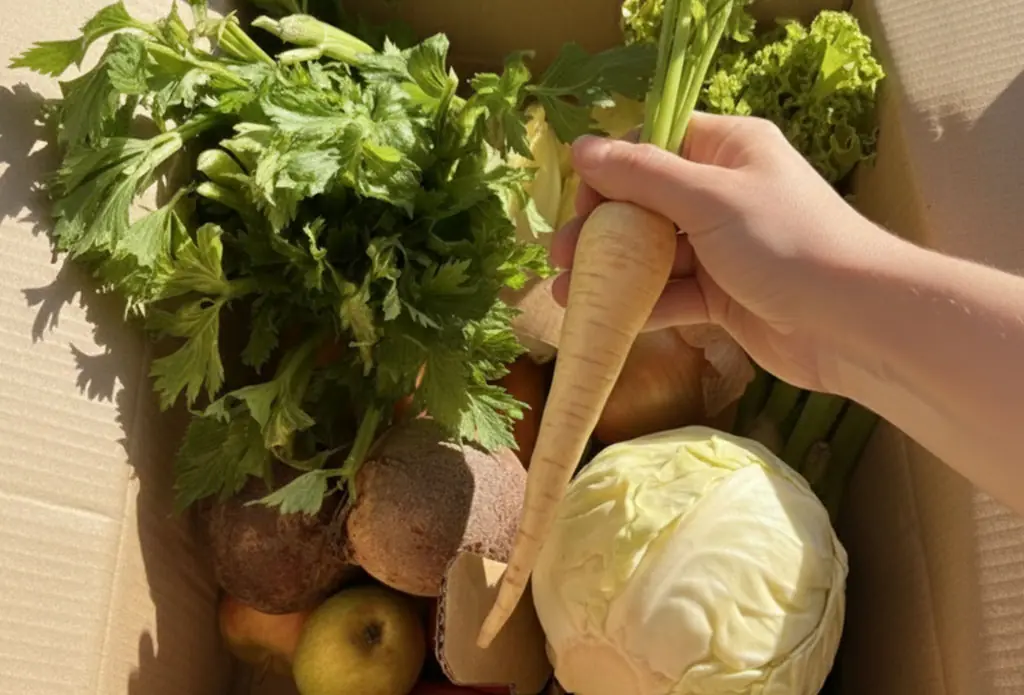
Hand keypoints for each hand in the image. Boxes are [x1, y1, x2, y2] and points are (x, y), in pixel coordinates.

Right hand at [549, 112, 893, 392]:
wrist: (853, 324)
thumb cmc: (789, 243)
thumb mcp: (709, 199)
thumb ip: (642, 176)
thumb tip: (582, 147)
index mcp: (729, 149)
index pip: (655, 143)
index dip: (611, 169)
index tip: (580, 201)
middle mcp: (723, 192)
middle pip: (645, 202)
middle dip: (600, 228)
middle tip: (562, 253)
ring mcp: (722, 246)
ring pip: (652, 253)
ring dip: (610, 271)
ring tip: (567, 292)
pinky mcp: (723, 295)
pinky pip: (669, 293)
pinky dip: (637, 303)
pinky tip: (600, 315)